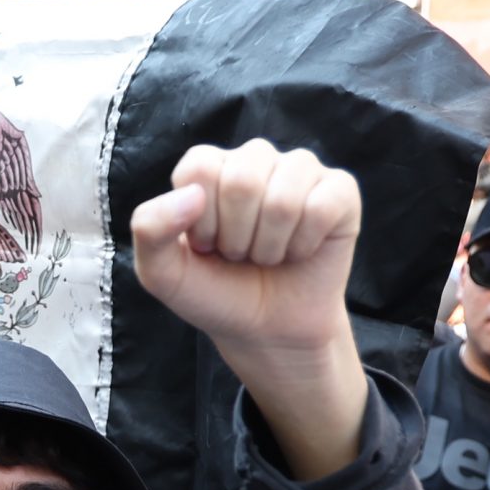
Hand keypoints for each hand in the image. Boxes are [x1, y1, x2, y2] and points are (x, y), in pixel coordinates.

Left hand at [134, 140, 367, 478]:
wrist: (264, 330)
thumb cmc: (214, 292)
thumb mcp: (162, 273)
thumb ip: (150, 230)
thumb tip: (191, 195)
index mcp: (208, 167)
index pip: (200, 167)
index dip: (201, 220)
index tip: (205, 245)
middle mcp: (254, 159)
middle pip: (242, 179)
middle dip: (235, 236)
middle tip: (239, 254)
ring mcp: (299, 170)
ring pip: (283, 197)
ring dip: (269, 245)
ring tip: (266, 255)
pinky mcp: (339, 191)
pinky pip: (323, 207)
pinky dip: (304, 244)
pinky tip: (298, 251)